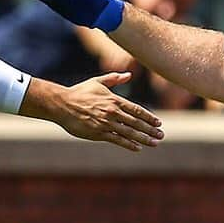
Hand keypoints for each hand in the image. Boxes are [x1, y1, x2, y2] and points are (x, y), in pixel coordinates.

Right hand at [27, 71, 163, 151]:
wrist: (62, 104)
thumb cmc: (79, 92)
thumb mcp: (97, 82)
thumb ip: (114, 79)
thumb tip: (129, 74)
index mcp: (114, 100)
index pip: (137, 110)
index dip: (149, 117)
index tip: (158, 123)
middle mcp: (113, 112)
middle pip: (136, 122)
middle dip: (150, 129)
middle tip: (161, 135)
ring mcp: (106, 123)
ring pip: (129, 132)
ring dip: (143, 138)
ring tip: (154, 143)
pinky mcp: (98, 133)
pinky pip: (117, 140)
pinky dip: (128, 144)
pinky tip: (137, 148)